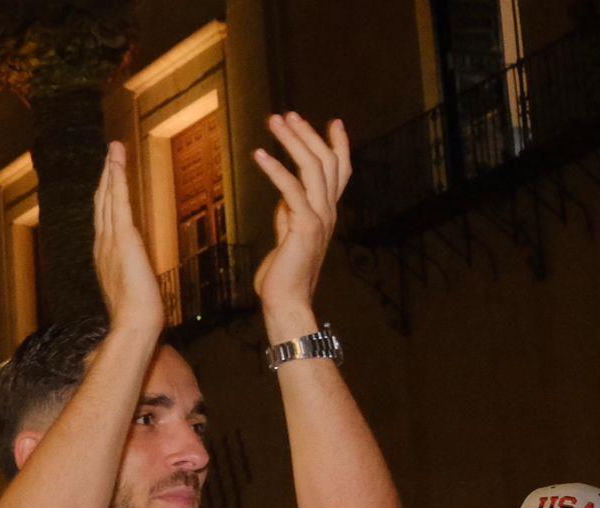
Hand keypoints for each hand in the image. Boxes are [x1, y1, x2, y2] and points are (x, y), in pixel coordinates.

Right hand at [92, 141, 162, 330]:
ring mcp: (110, 239)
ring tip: (114, 148)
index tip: (108, 178)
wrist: (133, 322)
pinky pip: (118, 201)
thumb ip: (131, 275)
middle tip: (110, 153)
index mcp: (105, 255)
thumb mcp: (132, 289)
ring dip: (111, 170)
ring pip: (108, 197)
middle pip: (102, 203)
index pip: (104, 219)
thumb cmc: (135, 314)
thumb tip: (136, 275)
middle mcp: (102, 244)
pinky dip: (116, 179)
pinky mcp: (123, 237)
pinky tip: (116, 162)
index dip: (105, 196)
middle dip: (105, 176)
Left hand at [250, 113, 351, 328]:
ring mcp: (320, 218)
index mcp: (327, 213)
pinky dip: (275, 169)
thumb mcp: (288, 237)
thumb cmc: (283, 275)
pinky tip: (259, 155)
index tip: (335, 122)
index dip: (339, 146)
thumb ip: (289, 215)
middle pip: (326, 161)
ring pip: (312, 167)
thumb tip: (284, 197)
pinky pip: (291, 189)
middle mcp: (329, 211)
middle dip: (307, 134)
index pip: (340, 172)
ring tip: (274, 122)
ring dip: (292, 141)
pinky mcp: (304, 226)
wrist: (287, 302)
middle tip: (288, 114)